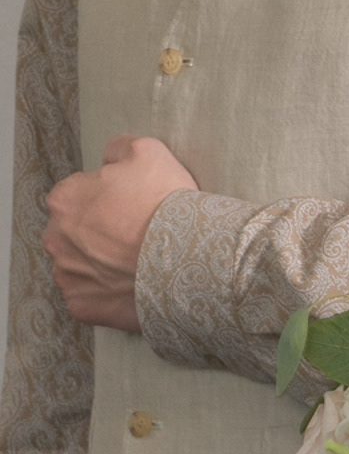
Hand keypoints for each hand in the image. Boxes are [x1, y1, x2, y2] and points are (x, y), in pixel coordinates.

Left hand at [44, 135, 197, 330]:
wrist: (187, 256)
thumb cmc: (165, 204)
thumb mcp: (149, 151)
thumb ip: (120, 148)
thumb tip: (112, 156)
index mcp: (65, 200)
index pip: (77, 194)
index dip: (106, 197)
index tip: (129, 204)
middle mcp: (56, 238)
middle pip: (74, 231)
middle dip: (98, 231)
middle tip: (134, 232)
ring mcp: (68, 275)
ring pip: (80, 265)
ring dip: (100, 262)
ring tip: (135, 259)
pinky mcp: (82, 305)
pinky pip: (91, 296)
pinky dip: (107, 291)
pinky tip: (131, 281)